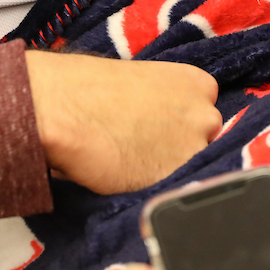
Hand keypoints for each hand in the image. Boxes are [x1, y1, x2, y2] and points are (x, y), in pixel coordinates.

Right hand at [25, 51, 221, 193]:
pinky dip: (154, 187)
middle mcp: (206, 114)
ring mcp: (194, 147)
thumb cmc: (90, 87)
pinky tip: (128, 176)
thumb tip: (165, 125)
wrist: (63, 107)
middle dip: (181, 147)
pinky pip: (170, 187)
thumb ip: (168, 103)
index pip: (205, 114)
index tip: (162, 132)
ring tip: (133, 163)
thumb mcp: (145, 82)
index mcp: (201, 83)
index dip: (181, 127)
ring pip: (192, 166)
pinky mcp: (172, 177)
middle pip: (205, 141)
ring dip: (169, 168)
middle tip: (146, 149)